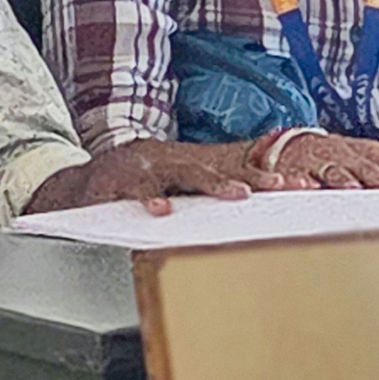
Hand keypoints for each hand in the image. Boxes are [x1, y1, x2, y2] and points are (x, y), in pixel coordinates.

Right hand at [25, 138, 308, 218]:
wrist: (75, 186)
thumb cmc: (128, 192)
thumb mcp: (168, 194)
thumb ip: (200, 203)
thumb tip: (249, 218)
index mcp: (184, 167)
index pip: (232, 171)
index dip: (266, 178)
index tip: (303, 189)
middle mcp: (167, 162)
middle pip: (216, 170)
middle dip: (250, 179)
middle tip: (278, 189)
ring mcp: (142, 168)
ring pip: (184, 174)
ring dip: (212, 185)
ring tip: (237, 195)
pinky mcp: (114, 181)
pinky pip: (136, 189)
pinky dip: (149, 197)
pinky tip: (161, 210)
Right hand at [278, 132, 378, 188]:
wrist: (293, 148)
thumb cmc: (342, 159)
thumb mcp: (375, 158)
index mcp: (366, 154)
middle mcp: (344, 155)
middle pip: (363, 167)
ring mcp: (317, 163)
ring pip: (330, 171)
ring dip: (341, 178)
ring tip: (352, 188)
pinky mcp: (292, 172)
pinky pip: (292, 176)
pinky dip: (295, 181)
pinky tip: (303, 187)